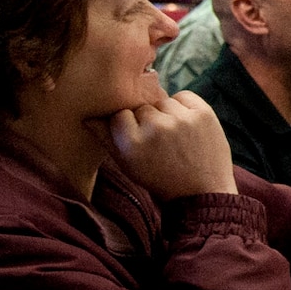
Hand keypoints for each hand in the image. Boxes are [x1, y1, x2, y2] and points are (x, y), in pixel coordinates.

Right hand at [94, 91, 237, 199]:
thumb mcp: (128, 165)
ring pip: (162, 100)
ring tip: (174, 137)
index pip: (119, 115)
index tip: (140, 141)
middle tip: (160, 143)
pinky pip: (184, 96)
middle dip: (147, 121)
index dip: (128, 127)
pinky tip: (187, 127)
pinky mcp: (203, 113)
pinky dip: (184, 107)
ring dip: (166, 113)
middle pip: (142, 107)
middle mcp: (155, 128)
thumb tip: (87, 117)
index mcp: (132, 142)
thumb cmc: (160, 179)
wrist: (202, 193)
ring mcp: (181, 119)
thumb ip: (106, 139)